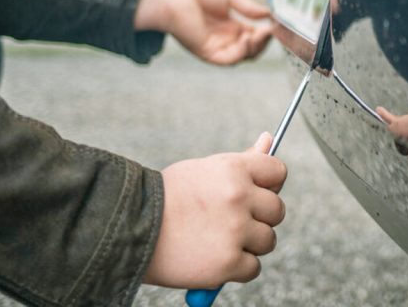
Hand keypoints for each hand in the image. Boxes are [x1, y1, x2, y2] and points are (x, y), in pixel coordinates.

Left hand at [135, 0, 272, 64]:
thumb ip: (249, 8)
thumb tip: (269, 15)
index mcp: (230, 27)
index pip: (254, 36)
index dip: (265, 33)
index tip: (275, 25)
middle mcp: (225, 39)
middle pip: (251, 49)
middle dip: (263, 42)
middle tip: (270, 31)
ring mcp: (217, 47)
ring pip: (243, 57)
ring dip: (256, 47)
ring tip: (261, 34)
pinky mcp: (208, 53)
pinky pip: (229, 60)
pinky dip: (241, 52)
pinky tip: (246, 38)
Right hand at [143, 133, 286, 288]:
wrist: (129, 229)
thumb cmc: (168, 197)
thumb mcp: (204, 170)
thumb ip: (242, 161)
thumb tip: (269, 139)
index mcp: (233, 169)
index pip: (277, 172)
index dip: (269, 184)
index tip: (255, 194)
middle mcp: (238, 197)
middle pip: (277, 210)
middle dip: (259, 218)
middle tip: (231, 221)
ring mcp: (235, 231)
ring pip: (268, 241)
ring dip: (249, 244)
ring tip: (217, 239)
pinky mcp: (228, 263)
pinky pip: (253, 267)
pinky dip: (236, 268)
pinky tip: (212, 258)